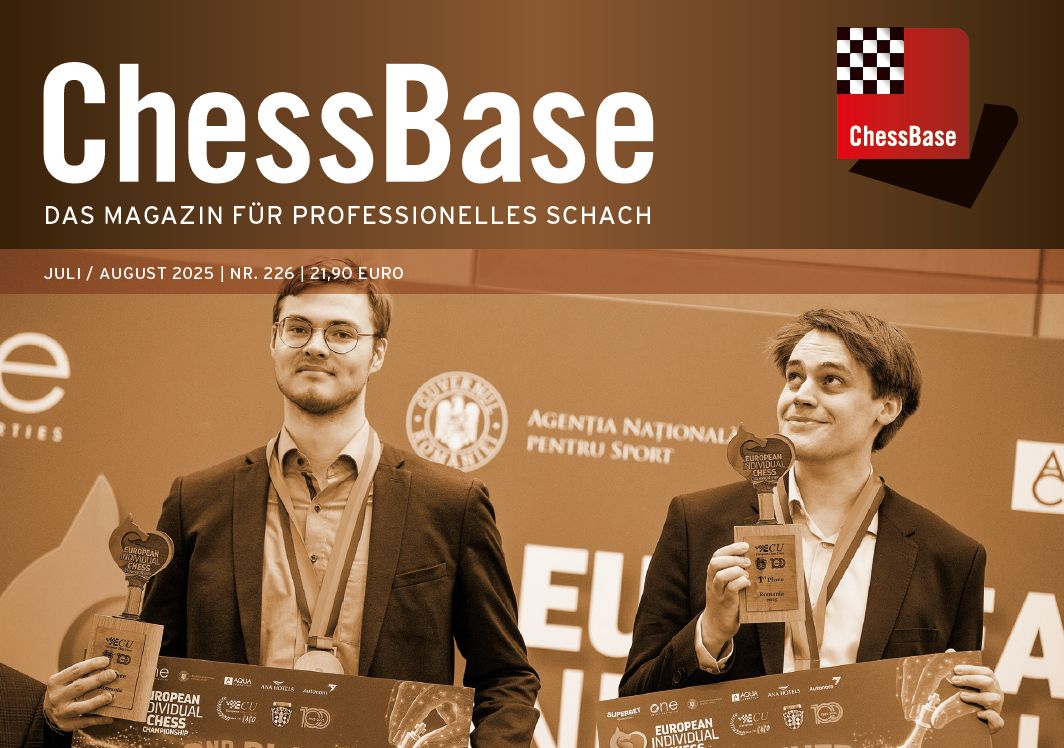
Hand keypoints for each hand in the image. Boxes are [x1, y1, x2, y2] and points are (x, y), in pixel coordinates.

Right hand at [44, 656, 116, 731]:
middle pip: (79, 687)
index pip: (75, 670)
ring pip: (79, 707)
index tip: (106, 661)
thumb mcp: (65, 681)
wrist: (48, 712)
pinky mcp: (65, 724)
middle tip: (112, 675)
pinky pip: (84, 722)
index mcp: (55, 682)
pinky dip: (98, 720)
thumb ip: (81, 674)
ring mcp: (60, 712)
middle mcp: (56, 697)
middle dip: (97, 680)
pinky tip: (110, 717)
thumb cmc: (64, 691)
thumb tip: (106, 667)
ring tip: (110, 696)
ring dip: (96, 702)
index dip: (91, 665)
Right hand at [699, 541, 750, 656]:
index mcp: (713, 575)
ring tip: (747, 573)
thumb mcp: (726, 585)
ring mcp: (718, 593)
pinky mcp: (726, 603)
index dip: (731, 548)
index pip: (717, 555)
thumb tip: (753, 559)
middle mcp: (713, 582)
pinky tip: (748, 584)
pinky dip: (741, 583)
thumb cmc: (726, 601)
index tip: (745, 545)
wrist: (717, 625)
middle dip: (733, 558)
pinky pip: (731, 589)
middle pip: (715, 563)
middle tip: (748, 561)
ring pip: (721, 575)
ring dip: (736, 571)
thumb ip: (734, 573)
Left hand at [951, 663, 1004, 733]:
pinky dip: (990, 717)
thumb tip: (950, 650)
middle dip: (971, 679)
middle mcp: (996, 694)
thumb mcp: (964, 685)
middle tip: (954, 681)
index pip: (985, 671)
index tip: (955, 669)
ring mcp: (997, 708)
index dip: (971, 669)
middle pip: (989, 682)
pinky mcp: (996, 723)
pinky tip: (979, 714)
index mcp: (990, 683)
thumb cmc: (968, 700)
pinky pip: (998, 720)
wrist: (972, 724)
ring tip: (962, 696)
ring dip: (977, 696)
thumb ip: (959, 669)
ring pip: (994, 699)